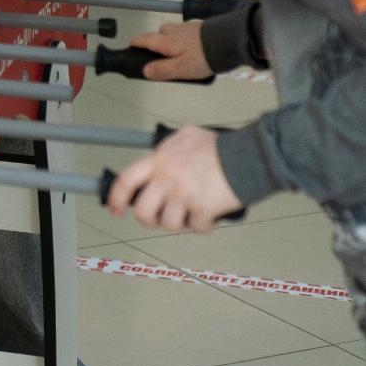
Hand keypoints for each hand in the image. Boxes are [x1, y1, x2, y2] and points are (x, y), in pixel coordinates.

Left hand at [106, 126, 242, 232]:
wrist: (249, 156)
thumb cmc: (220, 147)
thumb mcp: (186, 136)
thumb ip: (168, 148)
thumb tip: (159, 156)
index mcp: (159, 161)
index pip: (126, 181)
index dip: (116, 199)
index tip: (116, 210)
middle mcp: (168, 179)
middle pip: (143, 212)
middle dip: (149, 220)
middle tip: (159, 218)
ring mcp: (184, 196)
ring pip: (169, 225)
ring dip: (180, 224)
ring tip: (190, 214)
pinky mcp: (203, 210)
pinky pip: (197, 228)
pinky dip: (203, 226)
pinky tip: (209, 215)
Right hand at [131, 20, 213, 80]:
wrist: (230, 40)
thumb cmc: (203, 56)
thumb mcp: (181, 69)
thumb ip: (162, 70)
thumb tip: (145, 71)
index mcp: (164, 40)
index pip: (142, 39)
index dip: (134, 44)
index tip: (130, 49)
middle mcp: (173, 31)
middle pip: (158, 34)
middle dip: (157, 43)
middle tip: (163, 58)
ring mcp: (187, 27)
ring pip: (174, 33)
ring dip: (173, 41)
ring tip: (181, 55)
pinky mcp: (201, 27)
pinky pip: (187, 33)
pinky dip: (187, 40)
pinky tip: (196, 49)